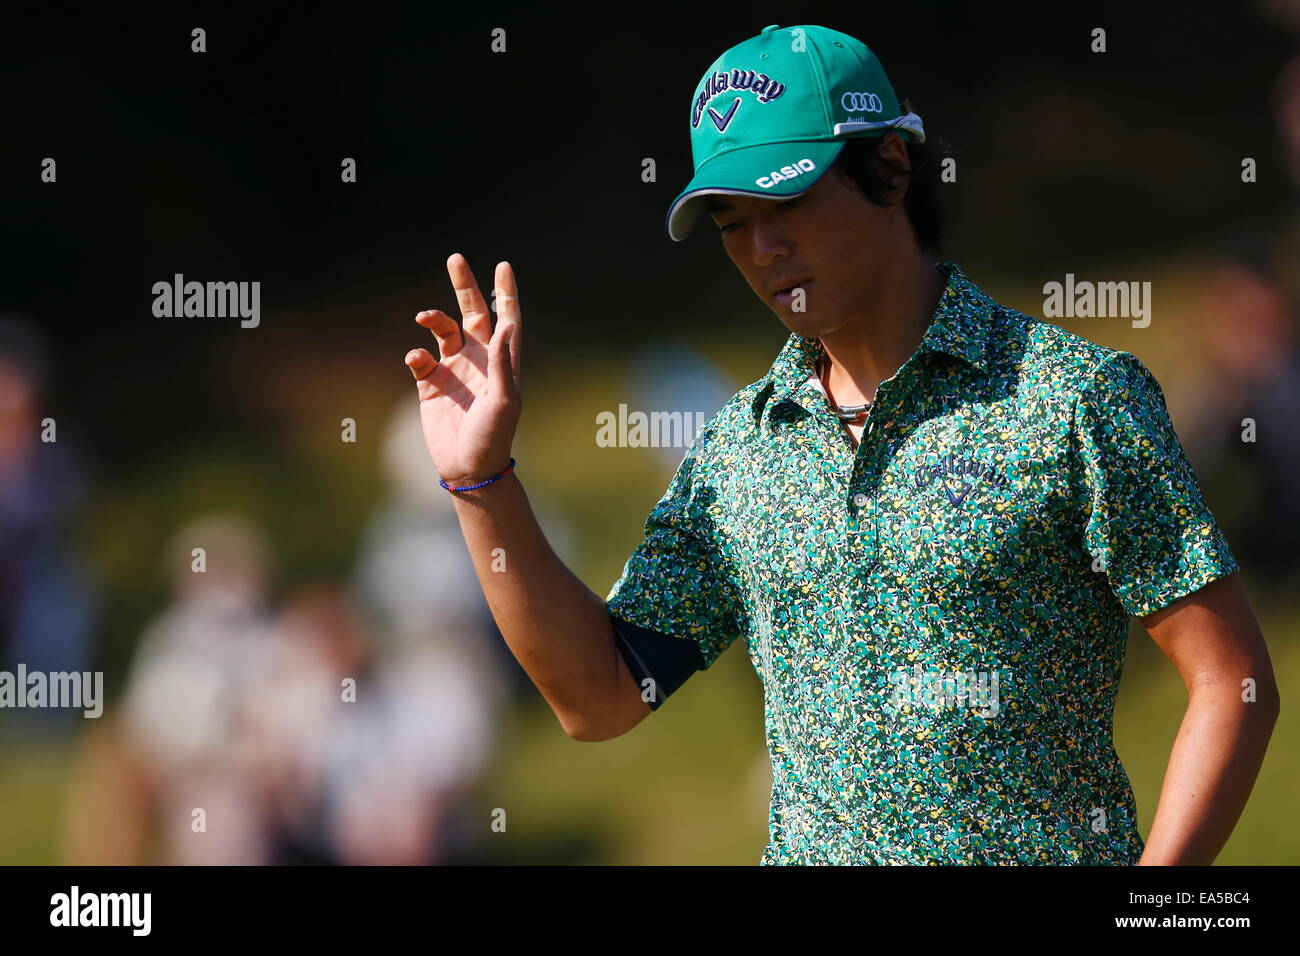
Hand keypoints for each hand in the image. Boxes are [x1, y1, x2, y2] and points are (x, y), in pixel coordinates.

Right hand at [404, 253, 521, 486]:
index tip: (503, 266)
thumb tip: (506, 325)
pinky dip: (416, 354)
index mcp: (501, 361)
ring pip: (442, 330)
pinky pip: (420, 359)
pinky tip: (416, 361)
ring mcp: (454, 370)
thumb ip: (502, 362)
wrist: (468, 468)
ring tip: (424, 317)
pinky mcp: (430, 385)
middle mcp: (478, 360)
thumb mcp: (504, 400)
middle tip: (455, 258)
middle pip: (472, 312)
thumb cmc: (493, 436)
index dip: (505, 293)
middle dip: (464, 286)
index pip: (506, 318)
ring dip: (434, 318)